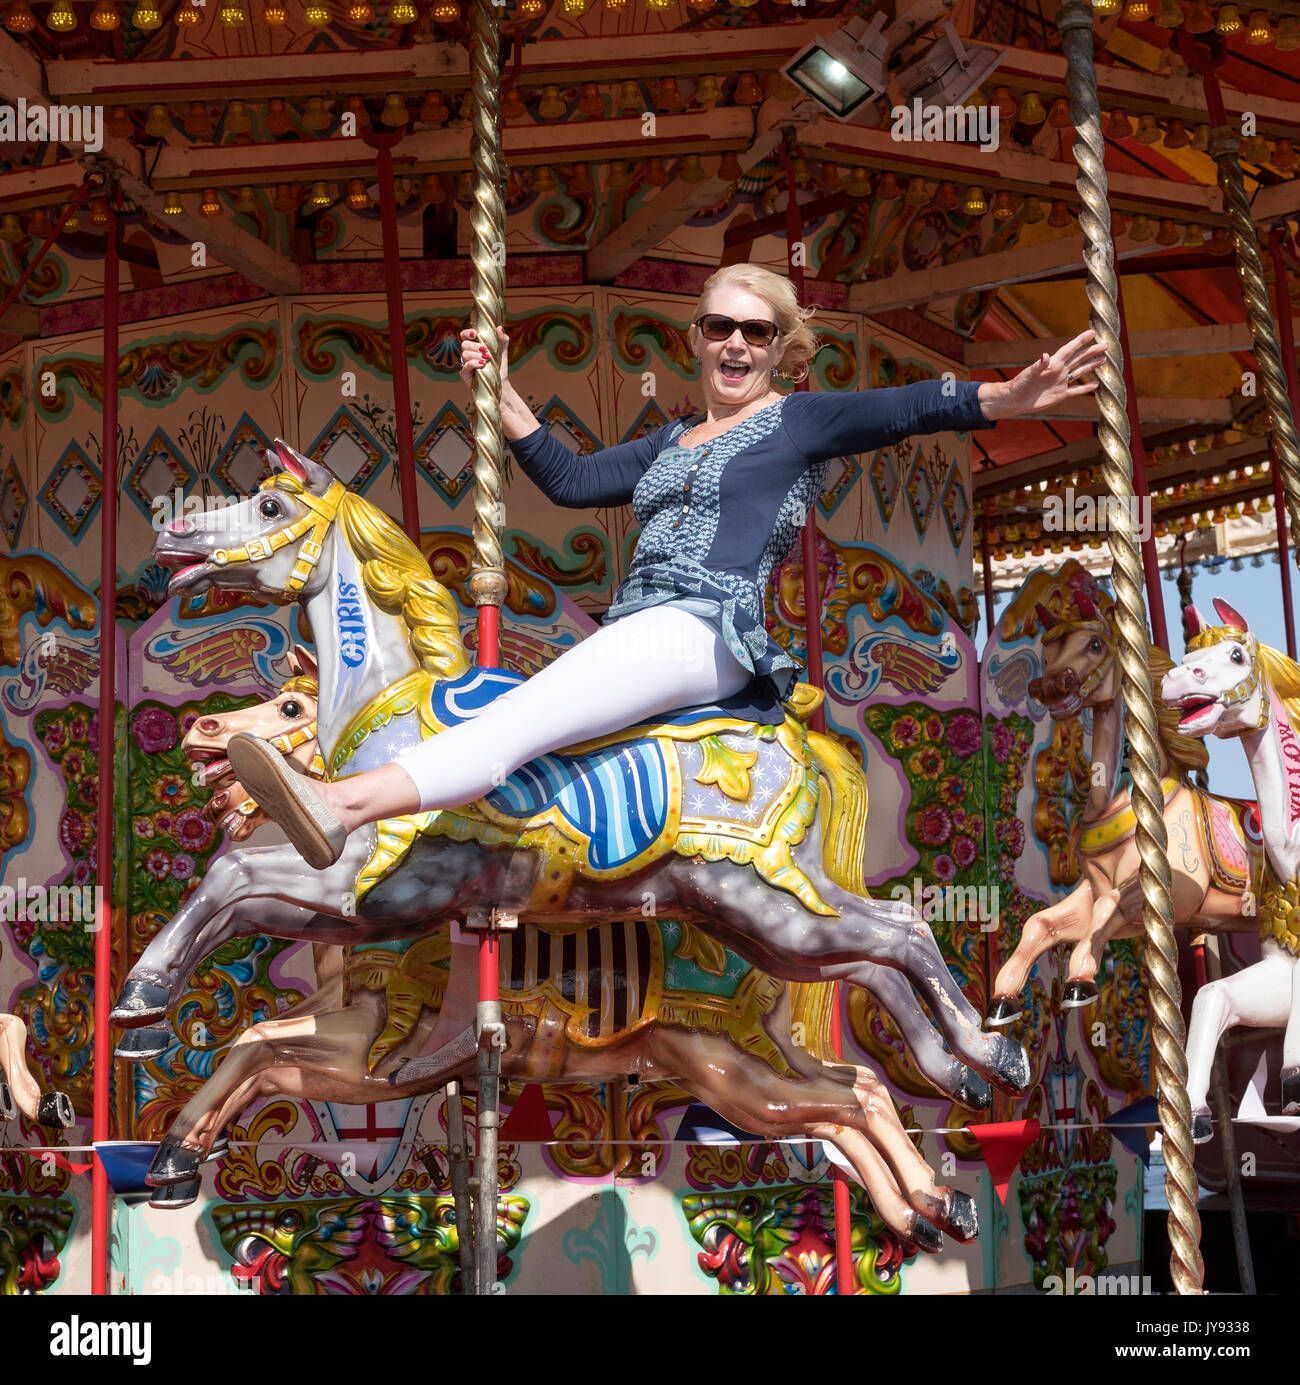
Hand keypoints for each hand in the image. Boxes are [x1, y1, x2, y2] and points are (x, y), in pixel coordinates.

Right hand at [459, 325, 508, 388]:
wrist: (500, 385)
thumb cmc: (499, 368)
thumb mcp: (503, 353)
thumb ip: (502, 340)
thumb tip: (499, 328)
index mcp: (474, 347)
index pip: (465, 336)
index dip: (467, 333)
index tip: (475, 333)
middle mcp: (468, 354)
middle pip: (464, 344)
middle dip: (475, 346)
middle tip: (486, 350)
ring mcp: (466, 364)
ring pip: (464, 354)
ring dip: (476, 355)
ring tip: (487, 359)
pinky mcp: (465, 374)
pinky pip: (465, 366)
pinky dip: (474, 363)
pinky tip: (482, 364)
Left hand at [978, 329, 1108, 419]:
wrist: (1014, 400)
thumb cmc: (1019, 385)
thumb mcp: (1029, 374)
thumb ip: (1038, 365)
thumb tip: (1045, 355)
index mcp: (1053, 363)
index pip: (1070, 349)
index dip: (1080, 341)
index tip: (1092, 332)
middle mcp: (1059, 371)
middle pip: (1079, 358)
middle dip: (1091, 351)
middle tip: (1106, 344)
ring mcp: (1060, 382)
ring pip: (1080, 372)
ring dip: (1091, 366)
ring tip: (1104, 360)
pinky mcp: (1060, 395)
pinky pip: (1076, 390)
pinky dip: (1086, 388)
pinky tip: (1096, 384)